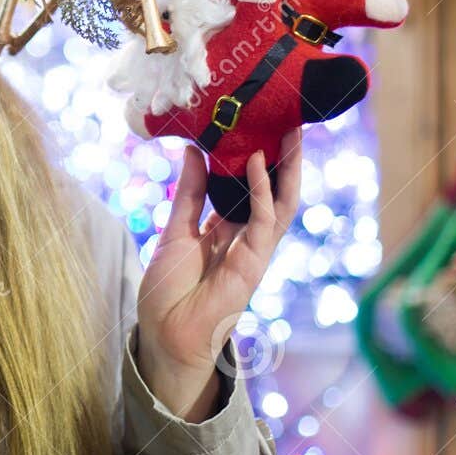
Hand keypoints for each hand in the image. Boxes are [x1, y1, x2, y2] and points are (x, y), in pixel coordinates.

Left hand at [135, 129, 303, 421]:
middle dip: (283, 158)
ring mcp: (254, 250)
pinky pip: (265, 221)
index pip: (248, 187)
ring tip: (290, 131)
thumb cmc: (167, 291)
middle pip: (273, 191)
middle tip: (290, 119)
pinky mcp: (254, 263)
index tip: (260, 126)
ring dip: (288, 168)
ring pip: (281, 203)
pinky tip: (259, 164)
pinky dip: (264, 192)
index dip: (257, 158)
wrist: (164, 335)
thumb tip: (194, 150)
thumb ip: (188, 193)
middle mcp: (244, 238)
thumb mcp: (175, 230)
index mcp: (225, 230)